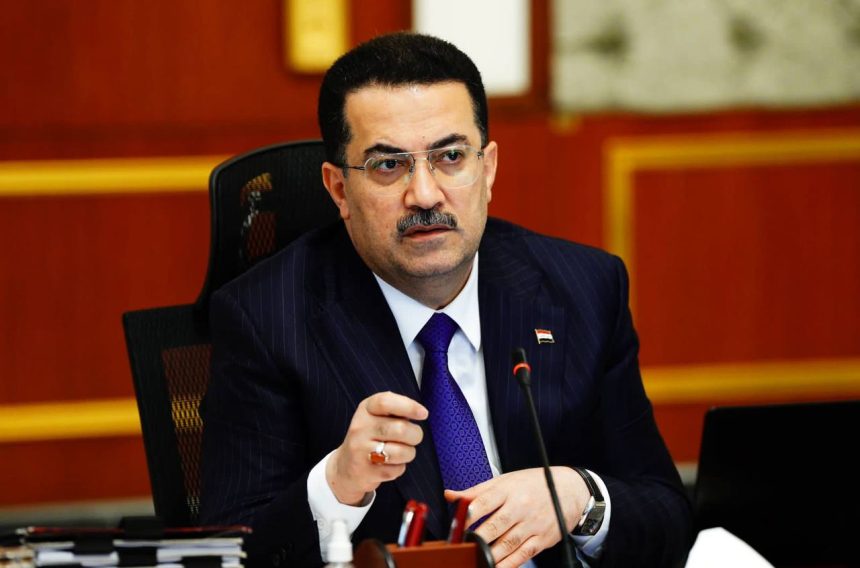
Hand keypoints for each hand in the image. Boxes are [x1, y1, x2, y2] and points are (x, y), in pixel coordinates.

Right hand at [326, 391, 427, 504]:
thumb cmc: (369, 438)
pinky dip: (399, 468)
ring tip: (401, 452)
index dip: (408, 406)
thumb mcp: (375, 417)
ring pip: (401, 451)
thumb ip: (395, 411)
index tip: (423, 413)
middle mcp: (360, 427)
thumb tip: (420, 412)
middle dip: (415, 435)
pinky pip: (396, 470)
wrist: (344, 468)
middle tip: (413, 437)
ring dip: (409, 453)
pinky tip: (389, 465)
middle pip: (400, 429)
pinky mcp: (365, 471)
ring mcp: (360, 450)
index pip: (386, 402)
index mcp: (365, 410)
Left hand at [445, 467, 588, 567]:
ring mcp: (532, 524)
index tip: (456, 525)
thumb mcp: (505, 480)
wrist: (569, 490)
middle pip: (495, 525)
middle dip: (477, 538)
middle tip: (462, 547)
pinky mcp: (541, 539)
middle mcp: (520, 506)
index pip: (484, 501)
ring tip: (475, 560)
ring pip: (508, 543)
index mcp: (508, 489)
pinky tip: (496, 567)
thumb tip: (450, 495)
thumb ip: (477, 491)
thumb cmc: (532, 484)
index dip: (468, 514)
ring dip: (490, 555)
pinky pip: (523, 555)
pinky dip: (508, 564)